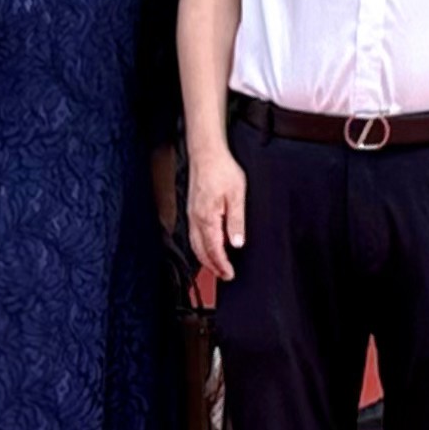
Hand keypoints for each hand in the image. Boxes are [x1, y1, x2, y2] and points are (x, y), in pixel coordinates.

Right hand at [185, 143, 248, 302]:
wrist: (206, 154)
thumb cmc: (222, 171)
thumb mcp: (236, 195)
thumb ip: (236, 221)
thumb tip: (236, 243)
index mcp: (207, 218)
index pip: (213, 250)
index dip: (221, 265)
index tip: (229, 275)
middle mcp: (196, 220)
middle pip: (201, 251)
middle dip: (212, 266)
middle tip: (225, 275)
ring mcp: (192, 215)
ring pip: (195, 244)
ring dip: (206, 258)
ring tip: (218, 266)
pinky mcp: (192, 209)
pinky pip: (194, 235)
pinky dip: (201, 246)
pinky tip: (209, 246)